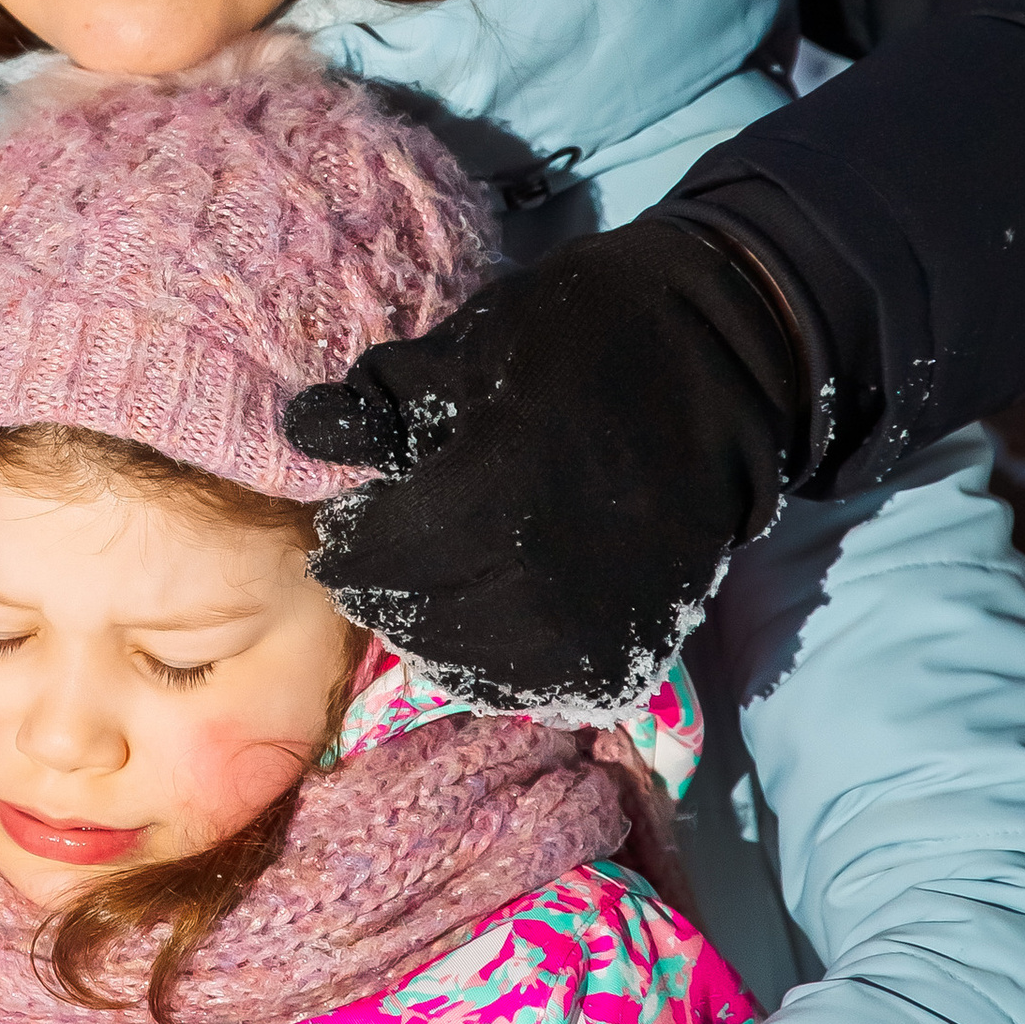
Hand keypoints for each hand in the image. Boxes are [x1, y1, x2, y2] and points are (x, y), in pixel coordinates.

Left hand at [282, 211, 807, 717]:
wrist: (719, 364)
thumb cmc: (582, 336)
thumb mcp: (469, 345)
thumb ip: (381, 400)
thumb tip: (305, 433)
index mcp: (489, 497)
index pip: (376, 554)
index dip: (348, 540)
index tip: (346, 522)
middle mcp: (538, 582)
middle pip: (414, 616)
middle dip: (382, 586)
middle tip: (379, 556)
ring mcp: (589, 628)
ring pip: (467, 665)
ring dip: (433, 631)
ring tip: (428, 587)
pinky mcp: (629, 650)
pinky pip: (534, 687)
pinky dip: (497, 664)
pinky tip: (484, 622)